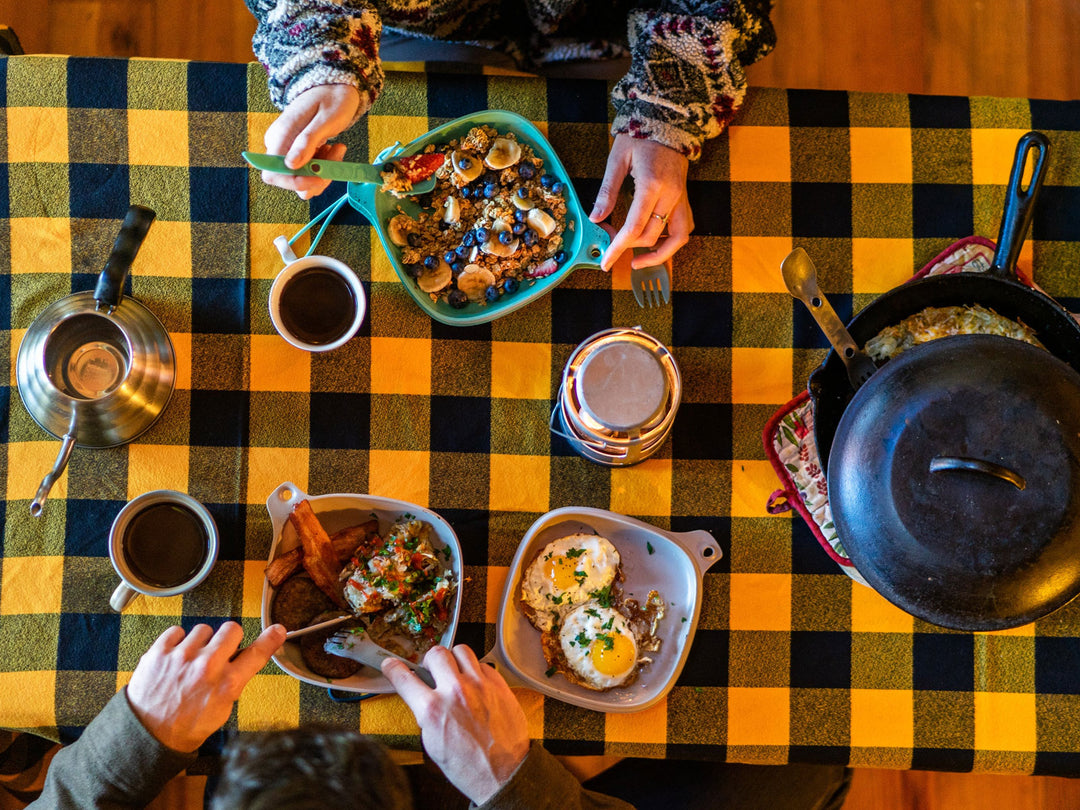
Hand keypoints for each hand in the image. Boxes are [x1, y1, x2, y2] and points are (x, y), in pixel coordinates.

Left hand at [126, 622, 285, 752]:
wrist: (146, 735)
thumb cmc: (185, 726)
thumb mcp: (221, 711)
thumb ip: (234, 683)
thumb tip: (243, 660)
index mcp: (226, 685)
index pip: (257, 654)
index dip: (271, 640)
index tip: (278, 630)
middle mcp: (207, 666)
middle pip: (232, 629)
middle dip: (229, 639)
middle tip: (220, 652)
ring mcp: (182, 656)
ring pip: (204, 629)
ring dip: (201, 642)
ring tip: (191, 661)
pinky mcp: (160, 652)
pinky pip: (178, 631)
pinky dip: (178, 642)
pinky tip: (175, 658)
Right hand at [262, 84, 361, 199]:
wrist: (335, 88)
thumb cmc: (332, 99)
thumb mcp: (325, 120)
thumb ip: (307, 141)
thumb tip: (290, 165)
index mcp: (281, 135)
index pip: (273, 174)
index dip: (294, 182)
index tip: (318, 176)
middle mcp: (279, 145)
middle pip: (289, 179)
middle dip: (315, 177)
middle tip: (336, 157)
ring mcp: (288, 149)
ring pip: (301, 178)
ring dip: (323, 172)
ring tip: (337, 150)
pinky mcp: (298, 152)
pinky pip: (309, 171)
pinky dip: (324, 167)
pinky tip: (333, 150)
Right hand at [382, 645, 529, 804]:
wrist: (502, 773)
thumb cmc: (468, 765)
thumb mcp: (433, 743)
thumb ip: (426, 713)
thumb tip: (421, 696)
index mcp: (433, 710)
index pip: (404, 678)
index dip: (393, 669)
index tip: (391, 665)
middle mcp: (455, 692)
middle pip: (436, 654)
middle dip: (430, 661)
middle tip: (432, 670)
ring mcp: (479, 686)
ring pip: (462, 650)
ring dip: (454, 660)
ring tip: (456, 671)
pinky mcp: (498, 685)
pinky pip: (483, 664)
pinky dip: (476, 671)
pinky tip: (476, 684)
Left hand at [589, 134, 693, 270]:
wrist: (667, 119)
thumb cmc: (639, 135)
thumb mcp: (616, 160)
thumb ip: (606, 192)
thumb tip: (595, 218)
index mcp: (651, 185)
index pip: (634, 227)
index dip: (618, 248)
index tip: (606, 262)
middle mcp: (670, 195)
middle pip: (651, 236)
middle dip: (629, 247)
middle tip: (610, 245)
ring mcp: (681, 197)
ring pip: (676, 238)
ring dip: (658, 254)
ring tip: (637, 260)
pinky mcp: (685, 197)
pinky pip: (684, 228)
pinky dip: (672, 242)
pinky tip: (655, 244)